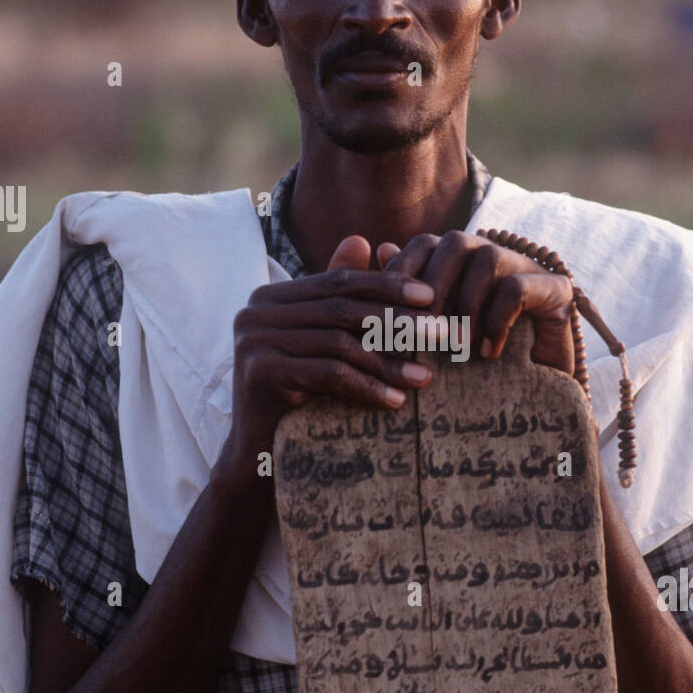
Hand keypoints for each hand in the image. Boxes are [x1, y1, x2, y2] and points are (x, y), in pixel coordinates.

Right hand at [213, 236, 436, 493]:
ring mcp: (253, 340)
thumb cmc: (297, 394)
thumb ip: (339, 296)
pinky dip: (366, 387)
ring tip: (425, 376)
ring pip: (338, 342)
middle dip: (397, 321)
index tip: (431, 297)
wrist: (258, 452)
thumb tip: (363, 240)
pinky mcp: (259, 371)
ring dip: (388, 361)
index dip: (386, 285)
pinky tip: (395, 400)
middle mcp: (256, 312)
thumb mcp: (322, 340)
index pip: (339, 282)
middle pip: (342, 308)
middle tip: (439, 333)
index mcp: (272, 296)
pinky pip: (328, 373)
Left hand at [377, 231, 574, 373]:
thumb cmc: (478, 360)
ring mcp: (527, 267)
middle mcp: (493, 253)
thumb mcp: (438, 332)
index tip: (388, 314)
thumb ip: (411, 294)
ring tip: (457, 347)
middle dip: (433, 287)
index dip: (403, 273)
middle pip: (455, 243)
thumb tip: (382, 250)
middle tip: (420, 331)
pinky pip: (517, 289)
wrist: (541, 392)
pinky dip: (496, 321)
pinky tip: (488, 353)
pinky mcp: (555, 288)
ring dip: (465, 306)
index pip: (425, 244)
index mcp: (461, 259)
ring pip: (488, 258)